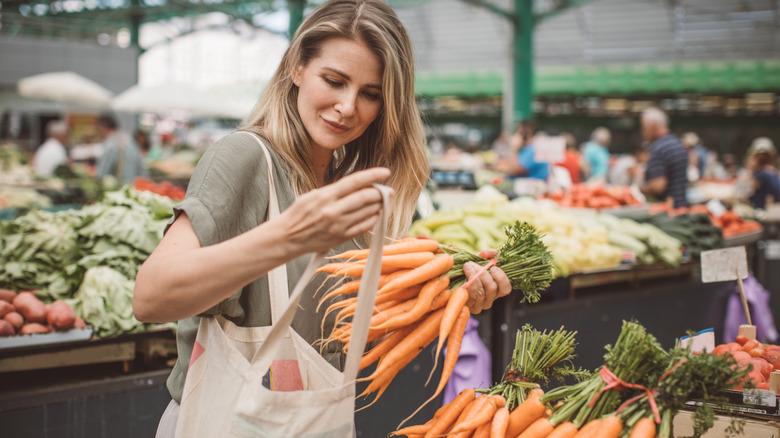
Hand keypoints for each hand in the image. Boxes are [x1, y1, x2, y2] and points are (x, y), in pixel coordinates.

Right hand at [275, 167, 392, 254]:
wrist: (288, 237)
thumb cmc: (299, 214)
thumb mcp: (313, 195)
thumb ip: (335, 190)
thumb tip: (357, 185)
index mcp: (325, 196)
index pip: (354, 182)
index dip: (373, 175)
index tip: (385, 172)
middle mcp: (333, 211)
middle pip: (365, 198)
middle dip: (381, 193)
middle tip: (388, 190)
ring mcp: (338, 226)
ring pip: (368, 212)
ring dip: (379, 206)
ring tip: (382, 202)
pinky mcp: (341, 237)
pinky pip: (364, 227)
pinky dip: (373, 219)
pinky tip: (375, 214)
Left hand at [462, 249, 511, 313]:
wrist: (450, 281)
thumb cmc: (466, 271)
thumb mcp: (477, 261)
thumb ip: (487, 255)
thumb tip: (494, 252)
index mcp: (496, 290)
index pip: (506, 289)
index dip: (501, 278)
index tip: (493, 268)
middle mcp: (489, 299)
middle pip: (492, 288)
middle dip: (483, 273)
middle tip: (473, 263)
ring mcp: (479, 305)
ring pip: (481, 292)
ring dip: (474, 276)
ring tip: (467, 265)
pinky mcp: (469, 307)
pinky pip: (472, 295)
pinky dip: (468, 283)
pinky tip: (464, 274)